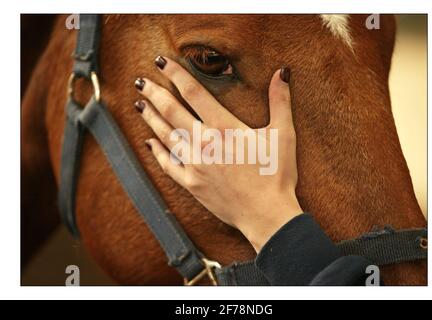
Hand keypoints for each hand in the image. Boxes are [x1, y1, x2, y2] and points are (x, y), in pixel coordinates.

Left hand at [134, 56, 302, 251]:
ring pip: (166, 136)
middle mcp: (204, 143)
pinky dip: (158, 152)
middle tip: (140, 81)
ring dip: (151, 118)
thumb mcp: (283, 135)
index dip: (176, 74)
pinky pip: (168, 164)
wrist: (266, 215)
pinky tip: (150, 143)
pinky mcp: (191, 184)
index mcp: (224, 127)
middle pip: (172, 112)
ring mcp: (195, 165)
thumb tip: (282, 73)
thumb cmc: (276, 175)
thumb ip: (280, 102)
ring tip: (139, 105)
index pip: (194, 92)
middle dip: (155, 93)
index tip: (162, 63)